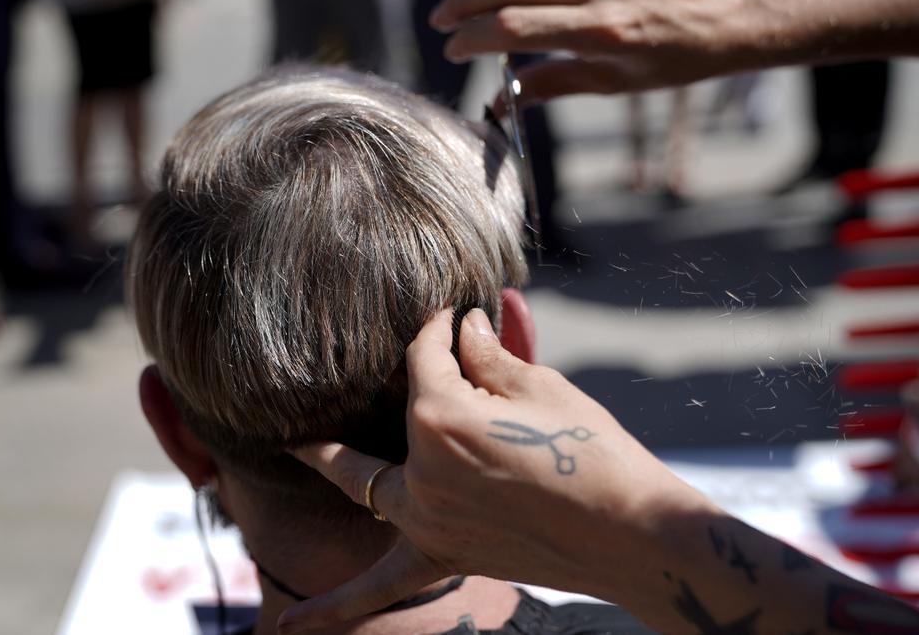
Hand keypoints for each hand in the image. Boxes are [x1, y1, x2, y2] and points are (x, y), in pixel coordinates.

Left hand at [277, 308, 711, 632]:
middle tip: (380, 364)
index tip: (449, 314)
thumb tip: (463, 328)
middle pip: (395, 415)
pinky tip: (284, 629)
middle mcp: (421, 470)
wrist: (633, 534)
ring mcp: (426, 520)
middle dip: (396, 381)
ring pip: (364, 490)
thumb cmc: (595, 450)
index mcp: (442, 417)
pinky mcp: (444, 556)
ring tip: (291, 452)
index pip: (425, 358)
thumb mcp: (542, 388)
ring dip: (330, 468)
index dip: (437, 328)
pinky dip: (332, 609)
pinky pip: (378, 588)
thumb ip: (488, 358)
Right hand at [429, 0, 758, 98]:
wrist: (742, 8)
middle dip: (464, 0)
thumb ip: (555, 85)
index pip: (513, 28)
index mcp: (601, 33)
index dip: (472, 37)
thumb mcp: (619, 82)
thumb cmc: (683, 54)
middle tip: (440, 18)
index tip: (453, 50)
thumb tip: (502, 100)